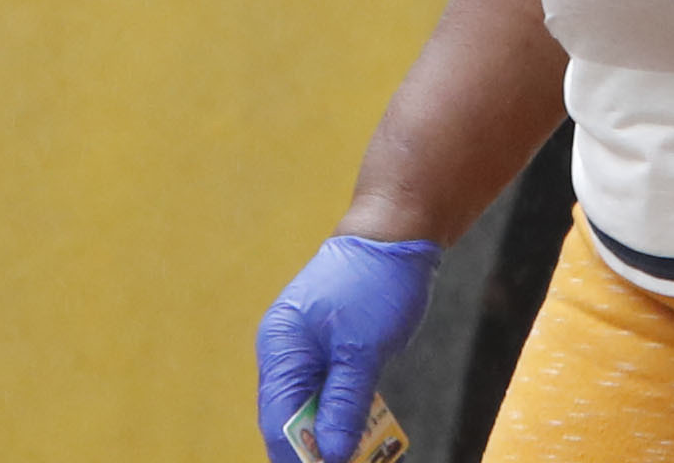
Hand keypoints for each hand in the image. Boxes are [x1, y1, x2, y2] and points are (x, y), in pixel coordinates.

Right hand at [255, 235, 439, 462]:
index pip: (279, 421)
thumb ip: (345, 403)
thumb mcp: (364, 349)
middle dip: (316, 450)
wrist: (394, 233)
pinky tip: (362, 434)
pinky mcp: (326, 348)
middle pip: (290, 420)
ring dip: (332, 435)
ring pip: (310, 408)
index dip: (298, 457)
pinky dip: (342, 413)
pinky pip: (326, 392)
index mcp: (281, 347)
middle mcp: (284, 351)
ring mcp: (303, 349)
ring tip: (360, 456)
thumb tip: (331, 455)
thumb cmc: (377, 283)